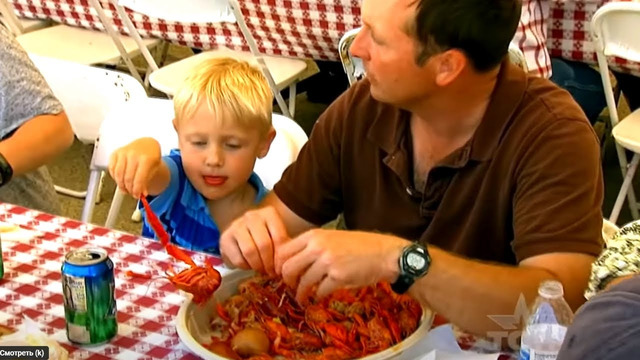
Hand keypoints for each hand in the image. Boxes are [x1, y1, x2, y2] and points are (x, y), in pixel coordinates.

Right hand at [108, 137, 160, 198]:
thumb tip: (141, 193)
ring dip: (121, 185)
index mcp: (146, 158)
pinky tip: (120, 180)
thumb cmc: (151, 156)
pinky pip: (112, 169)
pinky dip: (115, 177)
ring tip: (126, 189)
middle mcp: (133, 154)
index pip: (139, 179)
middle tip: (132, 194)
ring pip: (118, 175)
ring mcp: (123, 153)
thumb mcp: (154, 169)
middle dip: (130, 189)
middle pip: (128, 178)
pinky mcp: (115, 153)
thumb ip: (147, 181)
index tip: (138, 195)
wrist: (146, 144)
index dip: (137, 190)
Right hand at [220, 206, 289, 275]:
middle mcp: (252, 216)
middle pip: (264, 244)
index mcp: (269, 213)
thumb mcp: (278, 236)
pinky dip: (246, 267)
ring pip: (249, 251)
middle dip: (269, 263)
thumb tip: (290, 264)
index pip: (279, 237)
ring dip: (258, 266)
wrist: (244, 232)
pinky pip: (238, 259)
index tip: (282, 268)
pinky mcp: (225, 238)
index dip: (281, 257)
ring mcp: (236, 226)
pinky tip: (250, 265)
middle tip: (272, 273)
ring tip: (262, 270)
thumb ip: (285, 246)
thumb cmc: (266, 235)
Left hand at [277, 229, 409, 301]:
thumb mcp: (333, 237)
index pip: (283, 250)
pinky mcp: (338, 277)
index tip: (282, 273)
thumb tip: (293, 261)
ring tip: (303, 298)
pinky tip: (319, 297)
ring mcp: (328, 262)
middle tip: (290, 287)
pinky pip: (319, 291)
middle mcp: (318, 246)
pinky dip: (317, 296)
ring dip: (301, 293)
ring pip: (303, 282)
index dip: (279, 265)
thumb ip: (312, 246)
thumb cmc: (360, 246)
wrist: (384, 254)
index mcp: (314, 235)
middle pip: (287, 267)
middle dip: (286, 281)